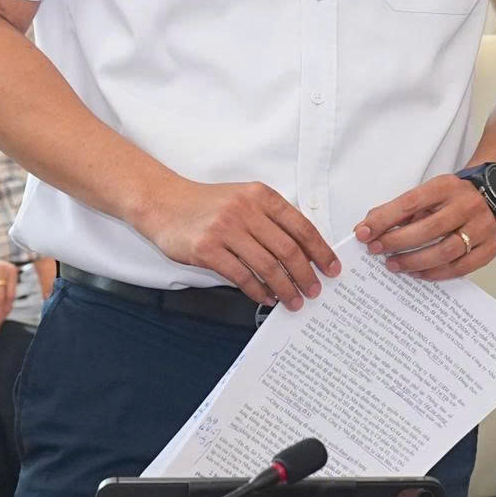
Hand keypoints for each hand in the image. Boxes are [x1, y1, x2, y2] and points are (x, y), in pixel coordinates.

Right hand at [140, 179, 339, 309]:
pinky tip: (267, 298)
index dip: (320, 250)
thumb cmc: (207, 205)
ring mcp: (225, 229)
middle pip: (288, 249)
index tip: (331, 268)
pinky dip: (258, 291)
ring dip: (285, 287)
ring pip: (267, 266)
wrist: (164, 203)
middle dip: (306, 275)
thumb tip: (304, 251)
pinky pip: (241, 276)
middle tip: (315, 291)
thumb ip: (271, 219)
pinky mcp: (207, 249)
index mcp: (260, 196)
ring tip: (294, 300)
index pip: (300, 226)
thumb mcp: (244, 199)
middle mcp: (245, 210)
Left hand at [355, 174, 495, 279]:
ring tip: (393, 265)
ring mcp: (482, 228)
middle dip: (398, 242)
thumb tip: (365, 229)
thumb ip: (396, 210)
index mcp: (446, 187)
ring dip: (415, 261)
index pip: (411, 202)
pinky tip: (417, 273)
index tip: (363, 233)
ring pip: (446, 250)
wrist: (492, 197)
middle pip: (430, 228)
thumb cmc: (450, 199)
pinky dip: (436, 273)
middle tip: (376, 251)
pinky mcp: (489, 248)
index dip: (384, 219)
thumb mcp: (425, 195)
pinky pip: (461, 267)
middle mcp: (467, 205)